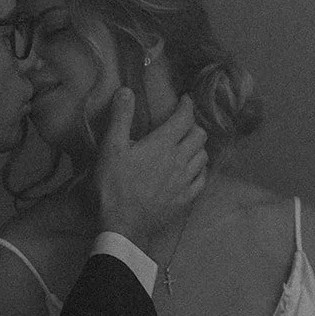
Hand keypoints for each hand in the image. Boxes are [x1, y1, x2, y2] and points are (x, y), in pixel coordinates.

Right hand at [94, 89, 207, 254]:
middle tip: (182, 124)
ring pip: (203, 156)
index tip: (184, 99)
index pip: (184, 117)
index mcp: (163, 144)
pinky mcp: (185, 199)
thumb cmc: (114, 185)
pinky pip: (202, 179)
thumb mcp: (111, 148)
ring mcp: (185, 181)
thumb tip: (127, 91)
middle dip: (192, 125)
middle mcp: (180, 160)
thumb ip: (120, 117)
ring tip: (187, 145)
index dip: (187, 105)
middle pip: (199, 135)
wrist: (123, 225)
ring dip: (197, 147)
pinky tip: (192, 170)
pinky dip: (200, 169)